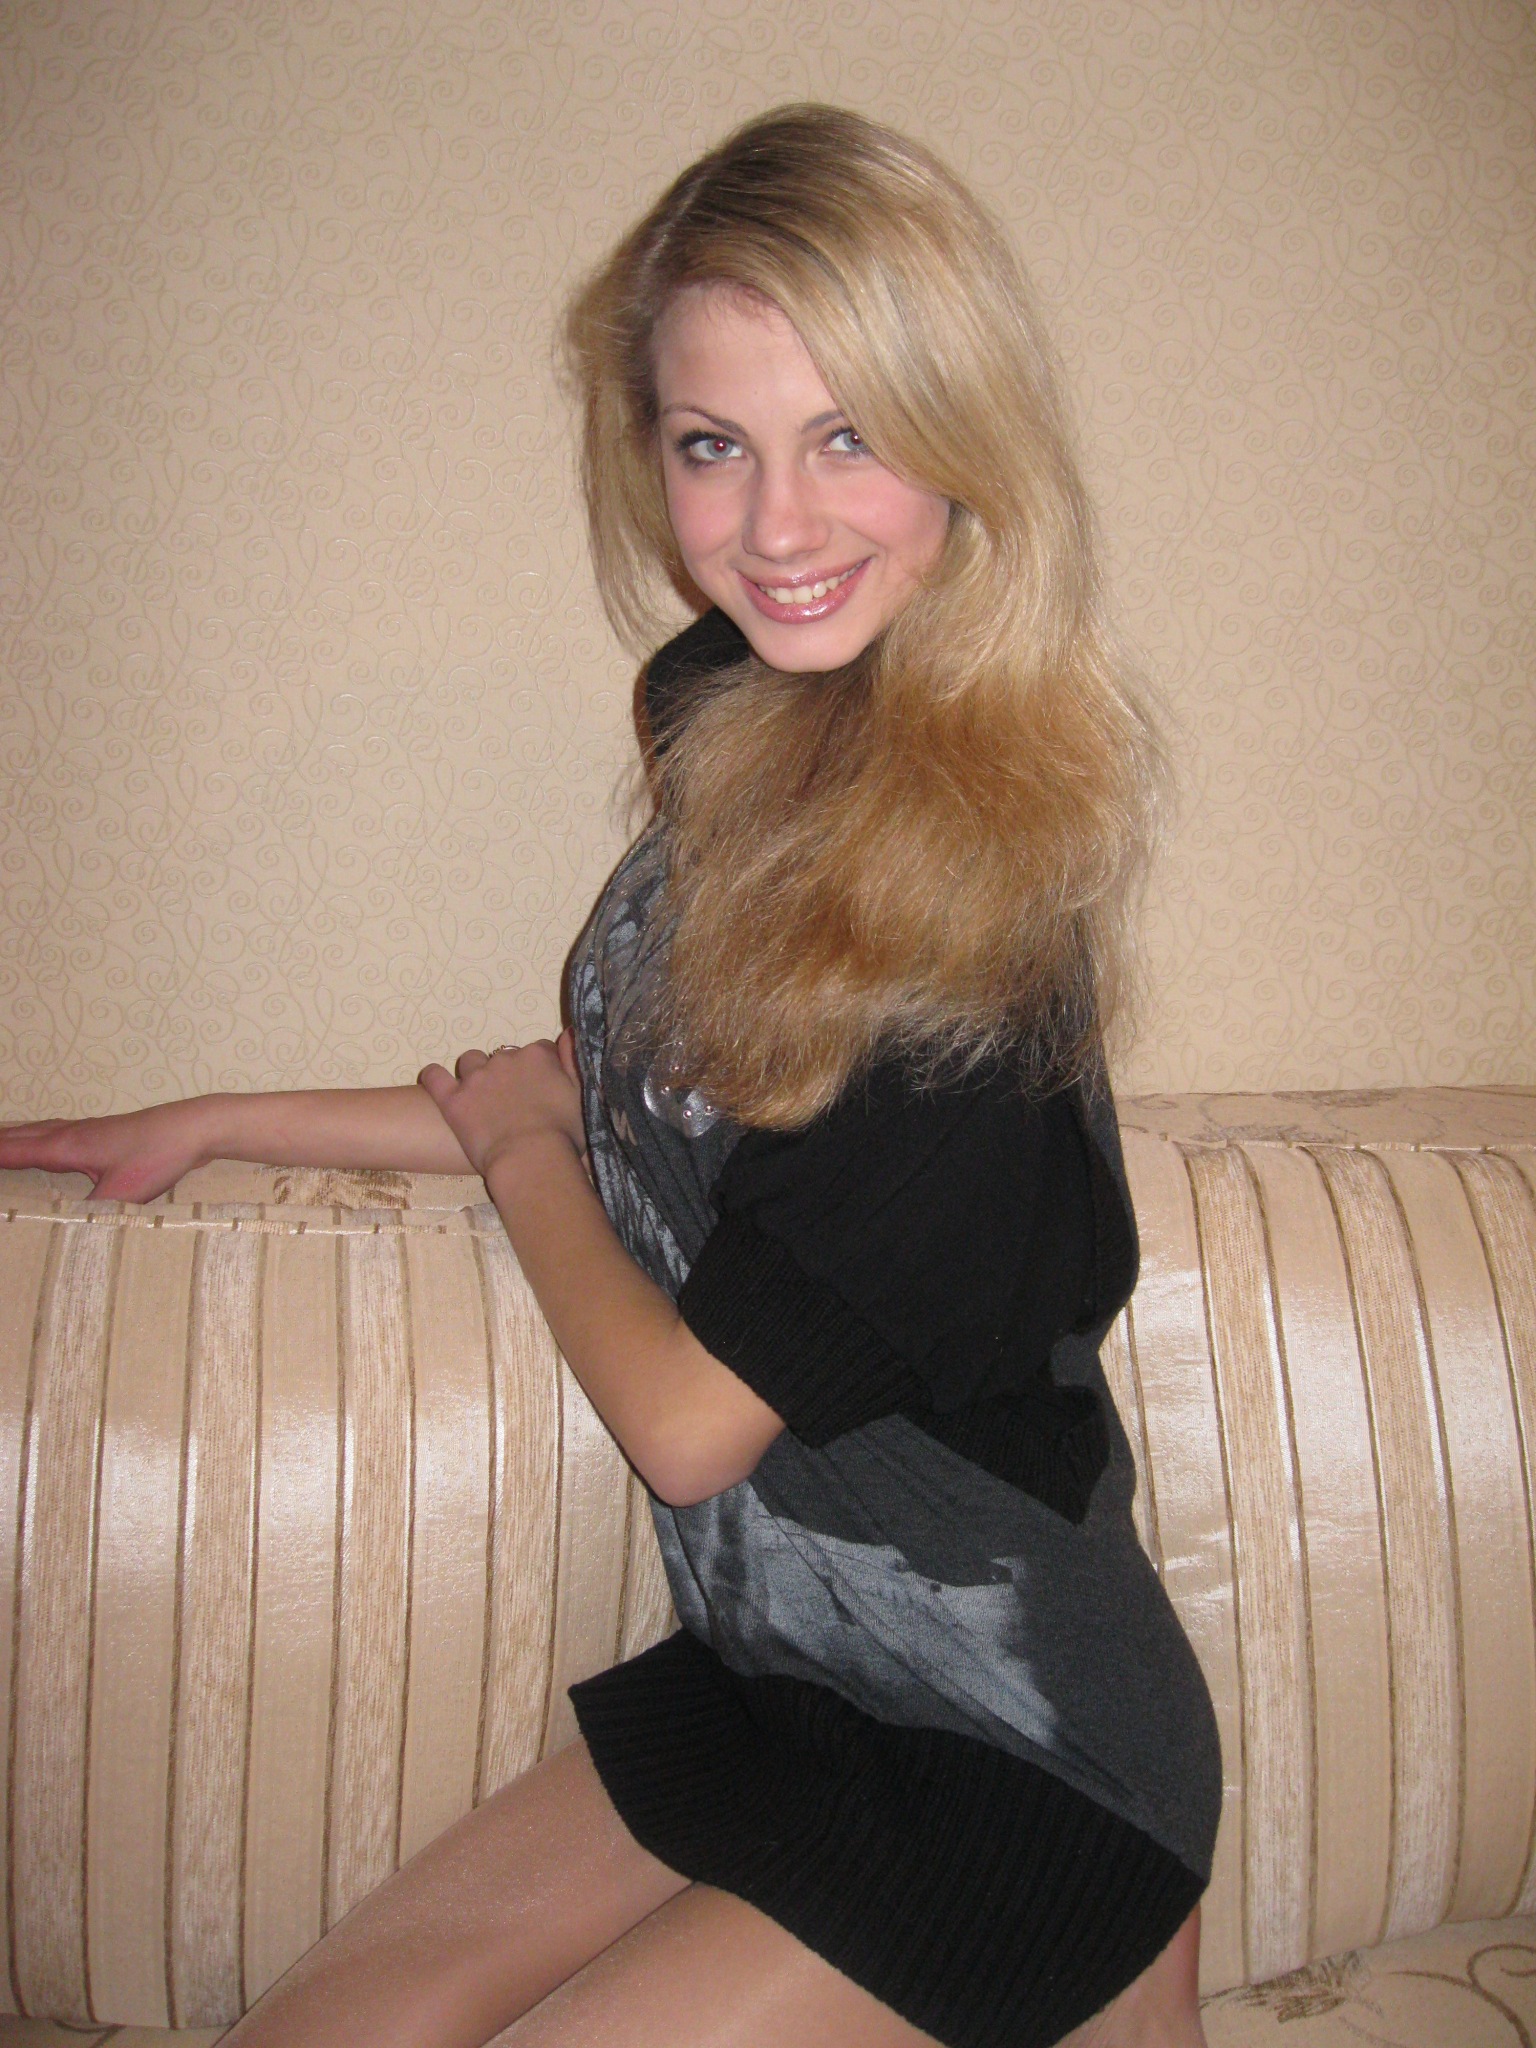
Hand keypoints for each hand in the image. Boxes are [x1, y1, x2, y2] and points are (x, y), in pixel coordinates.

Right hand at [0, 1098, 216, 1202]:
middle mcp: (70, 1133)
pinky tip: (43, 1141)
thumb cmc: (157, 1156)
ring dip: (12, 1136)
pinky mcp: (103, 1133)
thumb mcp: (121, 1195)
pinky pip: (54, 1132)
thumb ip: (90, 1216)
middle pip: (18, 1135)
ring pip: (36, 1130)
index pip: (11, 1151)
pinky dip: (35, 1135)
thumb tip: (65, 1235)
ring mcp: (87, 1130)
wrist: (194, 1128)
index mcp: (65, 1146)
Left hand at [416, 1029, 585, 1181]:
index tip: (542, 1087)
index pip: (540, 1050)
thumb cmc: (564, 1134)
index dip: (541, 1069)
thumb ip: (573, 1060)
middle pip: (504, 1056)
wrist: (531, 1159)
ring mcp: (476, 1077)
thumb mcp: (581, 1095)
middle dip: (508, 1073)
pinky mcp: (453, 1099)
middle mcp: (505, 1059)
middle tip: (513, 1100)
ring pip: (470, 1061)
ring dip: (475, 1073)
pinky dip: (434, 1076)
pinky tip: (437, 1081)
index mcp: (538, 1056)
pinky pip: (435, 1077)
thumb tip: (569, 1032)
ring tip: (480, 1096)